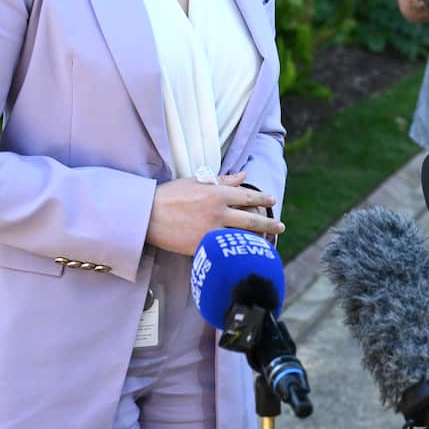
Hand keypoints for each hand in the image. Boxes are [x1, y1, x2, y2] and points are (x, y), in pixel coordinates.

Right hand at [146, 171, 283, 255]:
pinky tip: (244, 253)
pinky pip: (224, 249)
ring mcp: (210, 232)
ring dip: (256, 239)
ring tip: (267, 242)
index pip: (247, 196)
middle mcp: (218, 213)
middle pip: (251, 219)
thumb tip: (244, 175)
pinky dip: (236, 251)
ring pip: (241, 237)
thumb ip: (222, 180)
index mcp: (217, 194)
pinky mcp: (202, 247)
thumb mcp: (196, 182)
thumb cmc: (170, 195)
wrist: (147, 216)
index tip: (272, 200)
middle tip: (281, 226)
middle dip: (269, 223)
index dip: (262, 198)